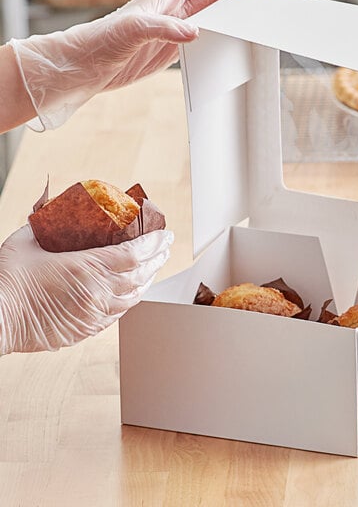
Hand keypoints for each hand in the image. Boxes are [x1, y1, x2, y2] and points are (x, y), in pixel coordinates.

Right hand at [0, 225, 172, 354]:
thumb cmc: (8, 280)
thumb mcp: (28, 240)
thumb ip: (46, 221)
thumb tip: (51, 206)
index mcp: (89, 267)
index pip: (135, 253)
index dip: (154, 243)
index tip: (165, 234)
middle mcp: (99, 292)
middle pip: (142, 274)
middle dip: (158, 258)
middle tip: (165, 246)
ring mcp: (95, 313)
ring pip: (135, 296)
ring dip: (148, 279)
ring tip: (154, 267)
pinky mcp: (88, 328)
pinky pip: (119, 313)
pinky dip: (131, 299)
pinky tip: (133, 292)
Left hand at [8, 0, 264, 129]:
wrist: (88, 65)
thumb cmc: (104, 41)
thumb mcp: (134, 30)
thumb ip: (165, 28)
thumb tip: (195, 30)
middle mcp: (170, 10)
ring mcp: (171, 29)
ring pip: (207, 16)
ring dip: (227, 13)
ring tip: (248, 12)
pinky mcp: (170, 48)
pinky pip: (200, 37)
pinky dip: (217, 35)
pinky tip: (228, 38)